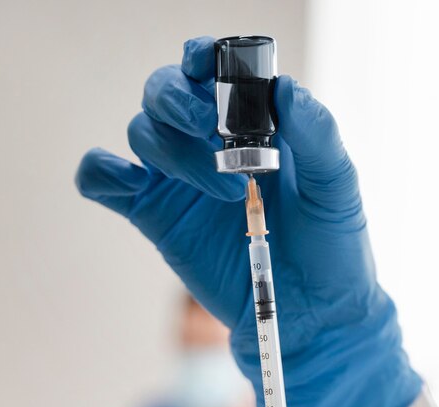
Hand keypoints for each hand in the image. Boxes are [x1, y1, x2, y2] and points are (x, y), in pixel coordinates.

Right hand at [75, 36, 420, 406]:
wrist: (312, 316)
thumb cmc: (332, 249)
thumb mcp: (337, 189)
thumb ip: (317, 135)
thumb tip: (285, 89)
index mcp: (255, 126)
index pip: (212, 70)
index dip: (201, 58)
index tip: (207, 66)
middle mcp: (211, 146)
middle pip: (164, 93)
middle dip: (178, 100)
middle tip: (212, 134)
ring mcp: (181, 184)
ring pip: (142, 133)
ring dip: (172, 151)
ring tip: (228, 192)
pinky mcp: (156, 219)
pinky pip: (105, 181)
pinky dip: (102, 174)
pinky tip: (130, 187)